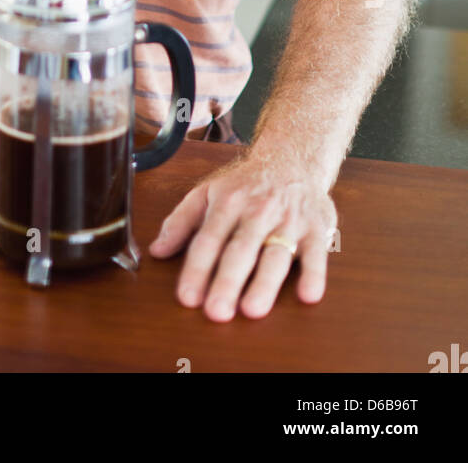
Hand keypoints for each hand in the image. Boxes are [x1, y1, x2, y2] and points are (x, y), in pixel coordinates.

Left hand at [149, 150, 336, 320]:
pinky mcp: (316, 229)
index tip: (187, 298)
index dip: (196, 269)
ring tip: (252, 310)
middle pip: (240, 250)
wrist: (291, 160)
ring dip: (264, 283)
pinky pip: (317, 254)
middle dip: (227, 281)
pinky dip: (314, 274)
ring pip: (275, 254)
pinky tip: (307, 295)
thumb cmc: (245, 185)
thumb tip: (156, 251)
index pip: (207, 239)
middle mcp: (257, 212)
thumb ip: (180, 222)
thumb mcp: (207, 193)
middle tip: (216, 312)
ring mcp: (288, 221)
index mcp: (227, 203)